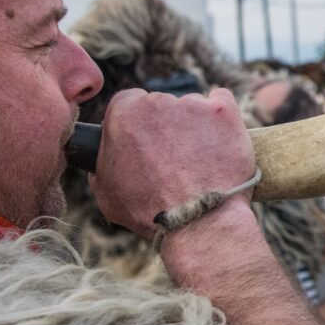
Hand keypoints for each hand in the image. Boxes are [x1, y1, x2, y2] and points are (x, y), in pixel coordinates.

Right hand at [91, 87, 255, 237]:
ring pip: (192, 107)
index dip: (138, 124)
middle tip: (174, 157)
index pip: (129, 102)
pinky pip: (221, 102)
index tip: (147, 141)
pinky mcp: (223, 111)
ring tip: (199, 161)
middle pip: (162, 105)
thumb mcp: (105, 192)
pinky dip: (220, 119)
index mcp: (123, 114)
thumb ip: (102, 163)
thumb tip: (104, 154)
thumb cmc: (148, 211)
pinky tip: (219, 141)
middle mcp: (157, 102)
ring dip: (194, 126)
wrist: (197, 222)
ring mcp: (192, 104)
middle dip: (166, 126)